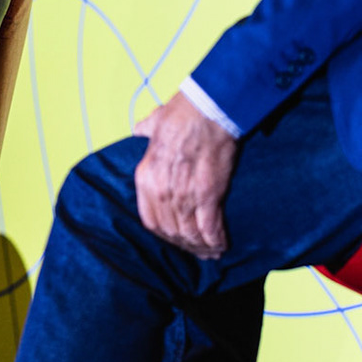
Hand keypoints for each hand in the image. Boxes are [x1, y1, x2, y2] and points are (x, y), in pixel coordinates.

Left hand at [132, 92, 239, 259]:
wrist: (207, 109)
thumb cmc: (182, 113)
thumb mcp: (154, 122)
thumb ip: (145, 129)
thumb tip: (139, 128)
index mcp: (146, 177)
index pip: (150, 219)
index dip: (163, 233)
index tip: (174, 237)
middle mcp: (162, 191)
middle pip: (170, 231)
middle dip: (183, 244)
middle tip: (195, 249)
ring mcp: (185, 196)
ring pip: (190, 234)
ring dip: (200, 247)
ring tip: (210, 252)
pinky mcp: (209, 195)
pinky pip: (210, 228)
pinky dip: (216, 241)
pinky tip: (221, 247)